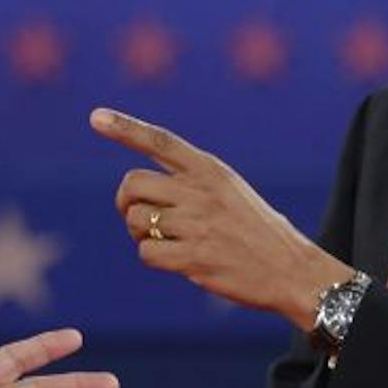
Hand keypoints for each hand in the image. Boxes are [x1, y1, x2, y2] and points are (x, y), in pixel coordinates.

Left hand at [92, 107, 351, 327]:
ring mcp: (197, 225)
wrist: (292, 270)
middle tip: (136, 215)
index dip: (125, 128)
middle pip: (132, 184)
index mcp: (211, 170)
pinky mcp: (193, 258)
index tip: (96, 117)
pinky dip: (153, 257)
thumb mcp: (229, 189)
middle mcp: (201, 192)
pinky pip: (146, 253)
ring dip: (140, 234)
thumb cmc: (256, 230)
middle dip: (124, 202)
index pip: (161, 141)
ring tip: (168, 240)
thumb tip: (138, 189)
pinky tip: (176, 259)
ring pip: (136, 221)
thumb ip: (190, 181)